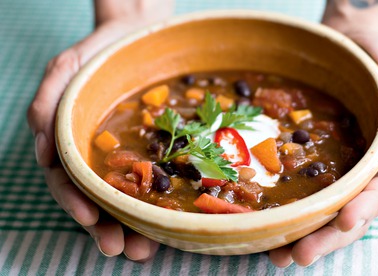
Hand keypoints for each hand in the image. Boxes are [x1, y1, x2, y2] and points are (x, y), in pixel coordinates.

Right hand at [27, 0, 173, 260]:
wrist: (141, 37)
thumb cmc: (100, 53)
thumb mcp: (66, 69)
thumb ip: (47, 104)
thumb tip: (42, 154)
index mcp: (74, 143)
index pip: (68, 181)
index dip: (76, 202)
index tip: (90, 220)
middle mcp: (101, 157)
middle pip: (100, 200)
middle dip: (108, 228)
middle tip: (124, 250)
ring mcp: (131, 157)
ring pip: (129, 199)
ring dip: (135, 228)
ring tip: (145, 250)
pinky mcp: (159, 152)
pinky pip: (159, 180)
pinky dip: (161, 203)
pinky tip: (169, 221)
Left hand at [268, 4, 377, 266]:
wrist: (347, 45)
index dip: (364, 208)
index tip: (344, 222)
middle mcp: (362, 171)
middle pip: (348, 212)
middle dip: (326, 237)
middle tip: (300, 255)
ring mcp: (336, 170)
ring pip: (323, 211)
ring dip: (303, 235)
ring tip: (279, 255)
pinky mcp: (311, 163)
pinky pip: (301, 190)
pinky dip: (288, 213)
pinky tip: (269, 230)